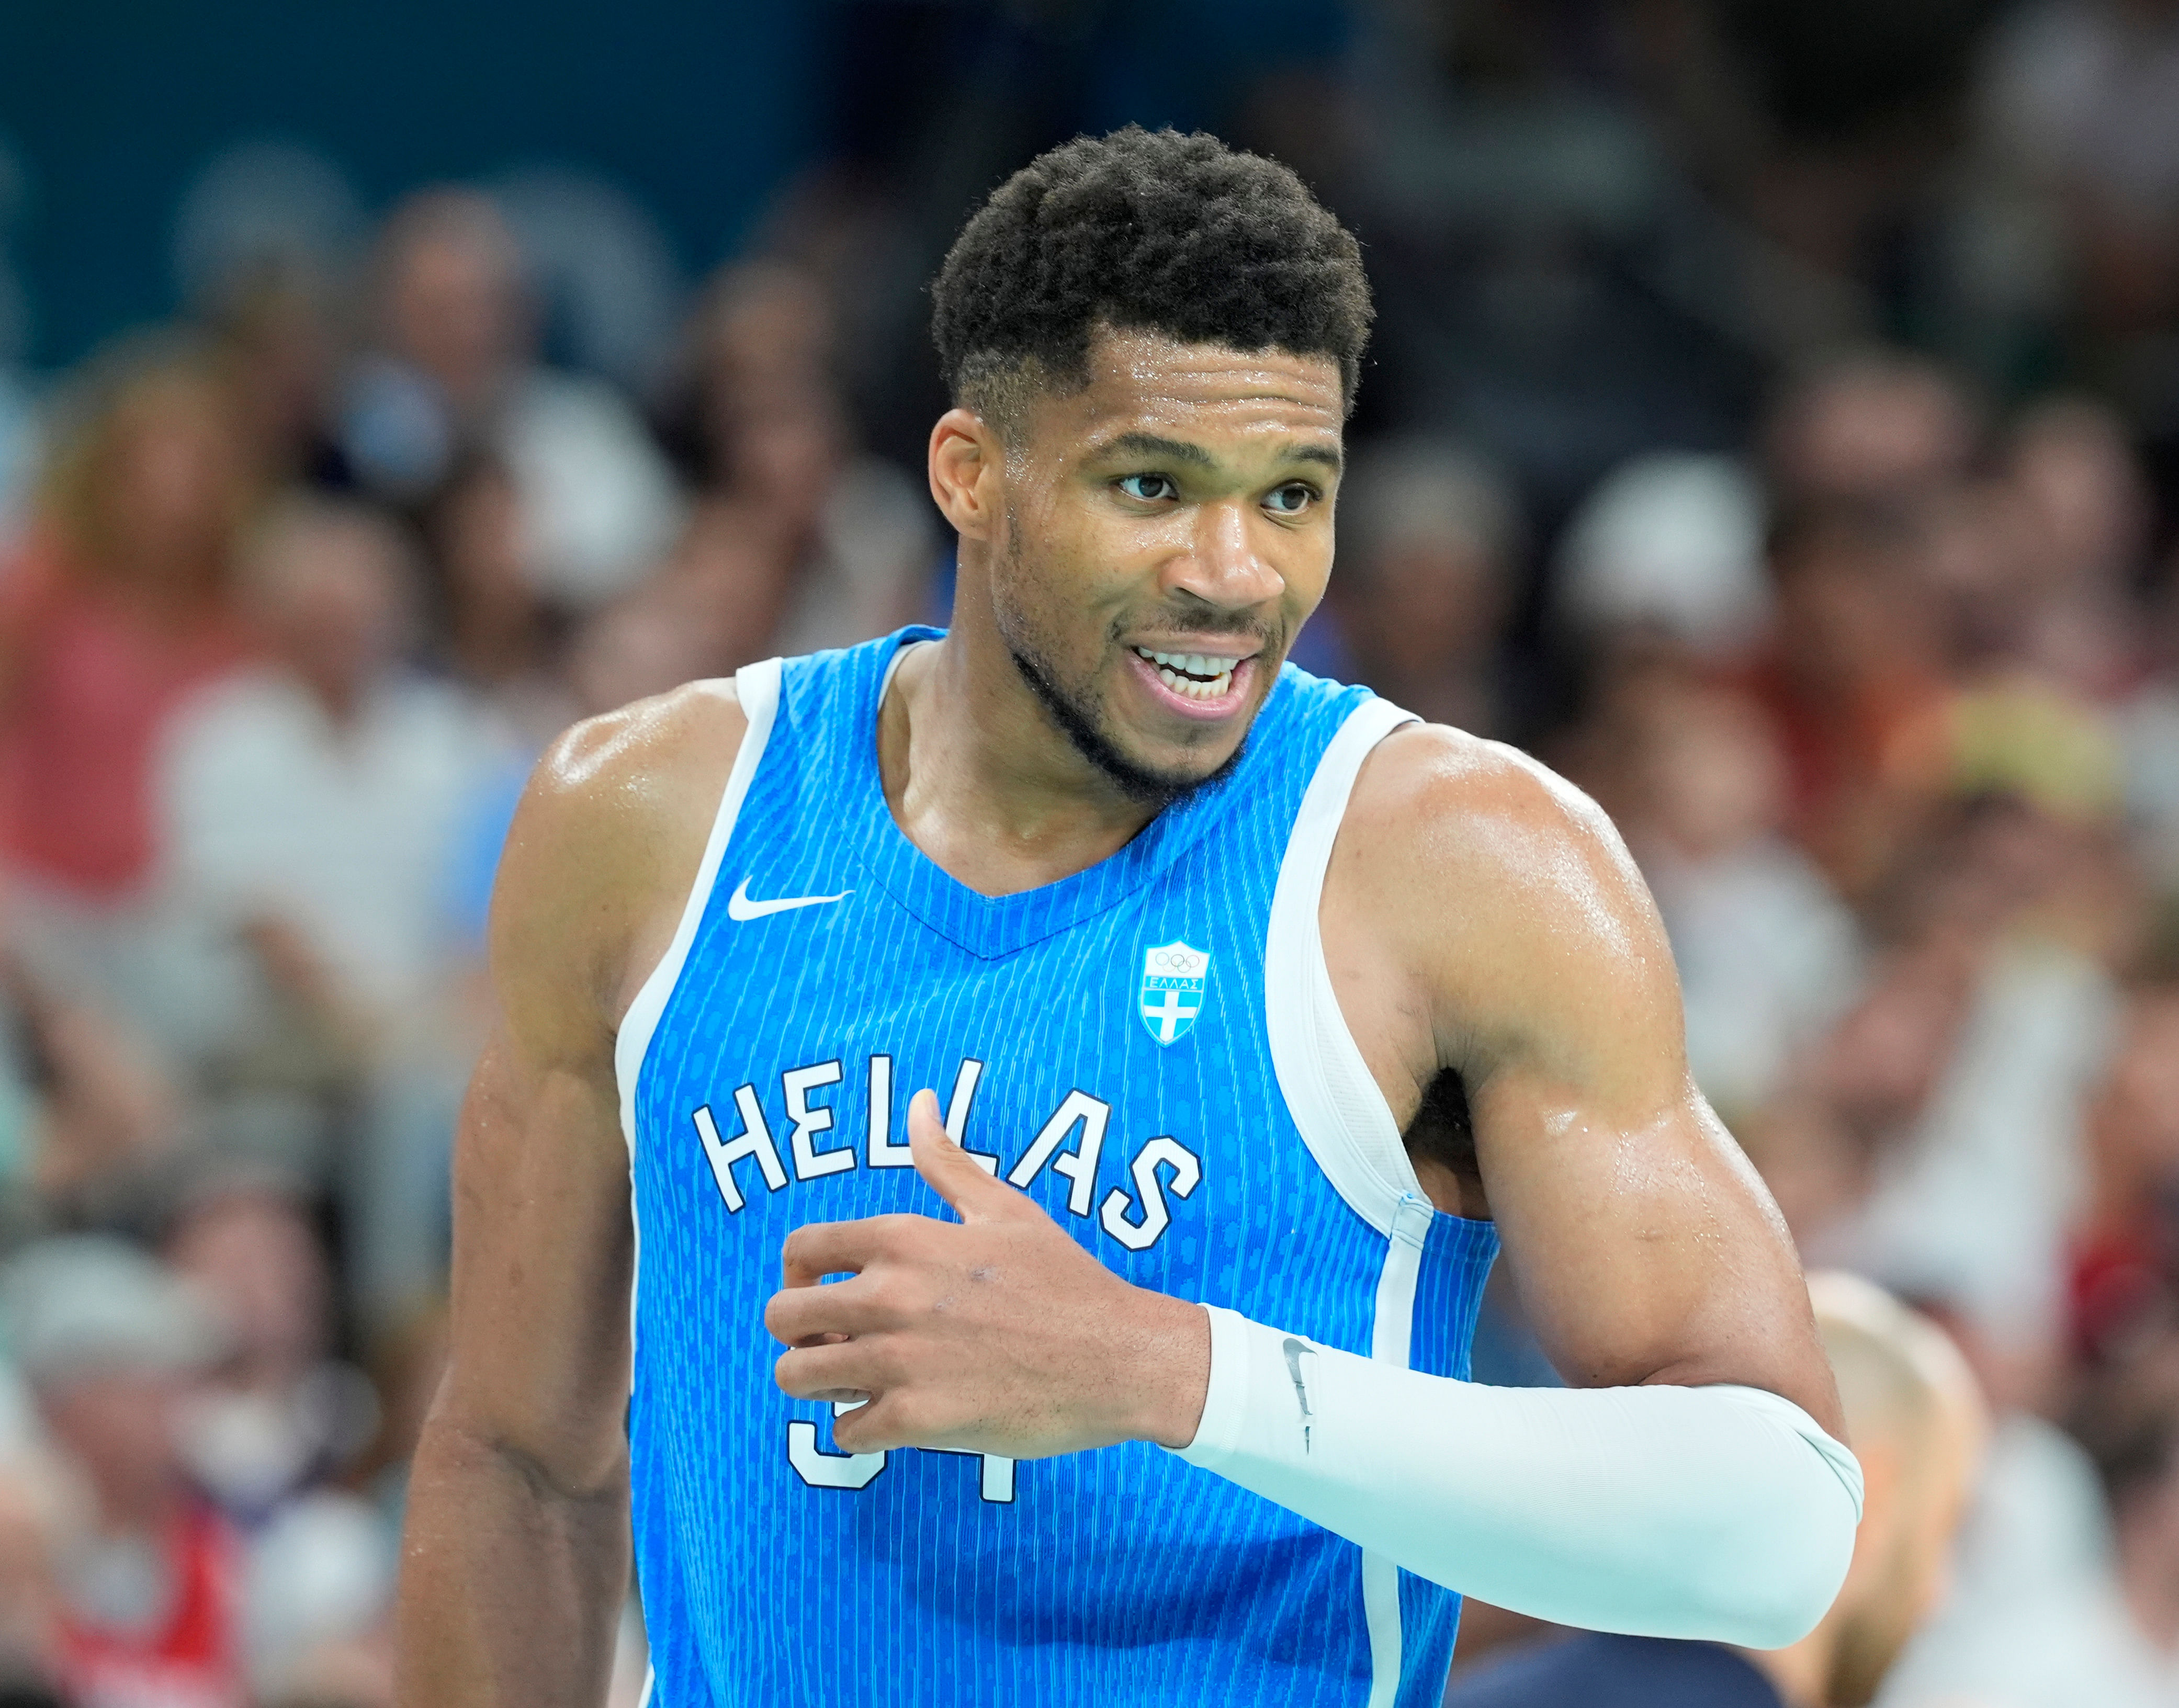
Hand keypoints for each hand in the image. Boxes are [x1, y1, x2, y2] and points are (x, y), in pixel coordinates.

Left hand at [765, 1088, 1209, 1457]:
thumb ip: (947, 1162)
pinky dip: (858, 1429)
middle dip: (796, 1332)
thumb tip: (919, 1103)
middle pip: (782, 1316)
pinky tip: (890, 1416)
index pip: (801, 1248)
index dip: (797, 1273)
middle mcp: (893, 1296)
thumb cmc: (1067, 1281)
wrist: (1120, 1357)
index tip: (820, 1290)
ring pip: (799, 1378)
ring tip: (855, 1381)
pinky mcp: (920, 1419)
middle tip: (832, 1343)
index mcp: (907, 1239)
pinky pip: (846, 1431)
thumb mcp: (1006, 1209)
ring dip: (818, 1383)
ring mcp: (902, 1360)